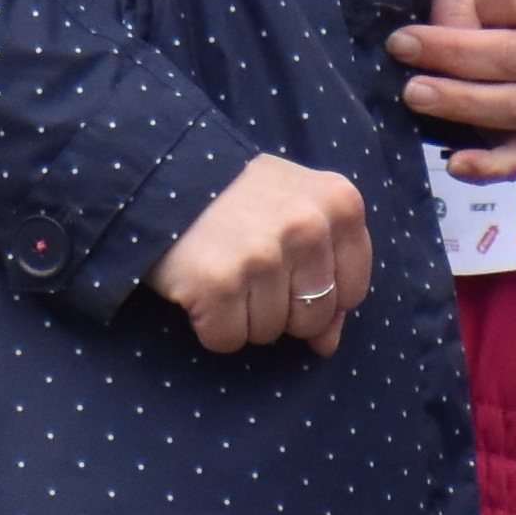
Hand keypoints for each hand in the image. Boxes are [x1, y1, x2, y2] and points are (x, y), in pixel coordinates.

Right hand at [149, 156, 372, 355]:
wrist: (163, 169)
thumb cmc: (238, 196)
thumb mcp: (297, 210)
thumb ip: (328, 273)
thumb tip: (328, 345)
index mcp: (340, 204)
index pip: (351, 292)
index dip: (316, 292)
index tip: (286, 267)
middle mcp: (308, 227)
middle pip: (312, 319)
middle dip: (279, 308)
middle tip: (247, 265)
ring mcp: (264, 256)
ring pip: (269, 333)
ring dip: (241, 314)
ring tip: (223, 268)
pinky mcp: (220, 283)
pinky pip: (228, 339)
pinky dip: (210, 324)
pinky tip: (201, 285)